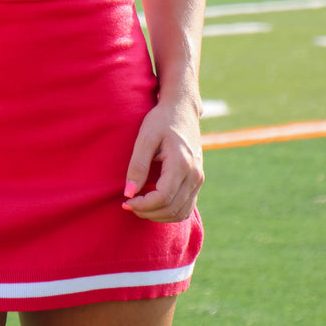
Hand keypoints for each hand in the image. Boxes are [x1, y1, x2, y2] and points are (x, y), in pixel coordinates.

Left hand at [121, 97, 203, 222]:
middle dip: (148, 212)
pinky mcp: (197, 181)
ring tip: (139, 206)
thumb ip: (137, 165)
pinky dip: (169, 212)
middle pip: (172, 208)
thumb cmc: (161, 120)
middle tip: (128, 205)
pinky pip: (185, 207)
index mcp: (182, 163)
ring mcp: (198, 179)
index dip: (143, 205)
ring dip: (158, 216)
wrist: (182, 110)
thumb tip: (129, 193)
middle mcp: (194, 175)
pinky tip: (152, 204)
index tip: (126, 201)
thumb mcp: (145, 137)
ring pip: (180, 212)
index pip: (163, 197)